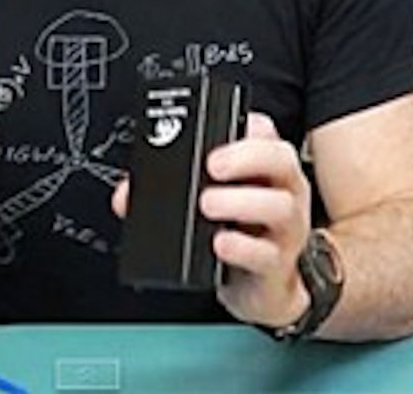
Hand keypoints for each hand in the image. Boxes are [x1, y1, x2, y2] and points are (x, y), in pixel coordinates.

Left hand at [111, 112, 312, 327]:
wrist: (257, 287)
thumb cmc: (235, 232)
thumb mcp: (205, 201)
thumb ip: (168, 188)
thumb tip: (126, 195)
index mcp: (265, 166)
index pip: (264, 130)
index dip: (246, 125)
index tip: (213, 129)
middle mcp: (283, 190)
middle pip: (280, 159)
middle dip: (245, 157)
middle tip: (211, 166)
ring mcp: (285, 227)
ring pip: (278, 206)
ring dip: (240, 202)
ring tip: (207, 204)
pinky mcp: (276, 264)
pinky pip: (266, 254)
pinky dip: (241, 248)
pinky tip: (220, 244)